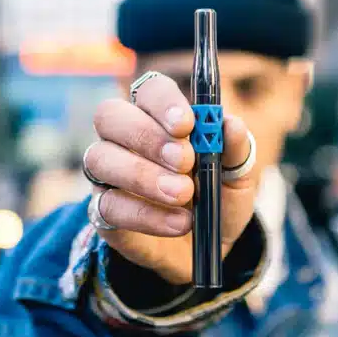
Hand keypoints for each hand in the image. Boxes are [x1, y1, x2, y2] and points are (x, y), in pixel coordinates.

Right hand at [85, 73, 257, 286]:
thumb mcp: (238, 177)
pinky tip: (179, 223)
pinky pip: (107, 206)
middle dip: (147, 136)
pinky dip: (146, 214)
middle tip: (185, 161)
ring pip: (100, 158)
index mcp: (159, 116)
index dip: (163, 102)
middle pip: (109, 115)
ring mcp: (108, 174)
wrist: (208, 246)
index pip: (149, 89)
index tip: (188, 125)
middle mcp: (124, 138)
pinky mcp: (103, 212)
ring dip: (144, 176)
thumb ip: (236, 150)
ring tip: (183, 195)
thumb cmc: (219, 198)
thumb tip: (231, 125)